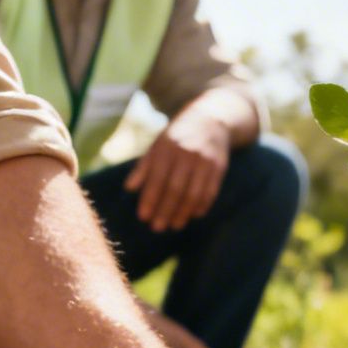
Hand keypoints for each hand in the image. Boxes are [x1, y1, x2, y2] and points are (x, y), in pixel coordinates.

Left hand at [128, 111, 231, 231]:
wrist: (211, 119)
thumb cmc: (177, 137)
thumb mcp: (158, 145)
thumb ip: (143, 166)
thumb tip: (129, 188)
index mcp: (167, 148)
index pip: (157, 178)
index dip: (149, 199)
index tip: (143, 217)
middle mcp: (187, 153)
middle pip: (175, 189)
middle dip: (165, 210)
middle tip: (157, 227)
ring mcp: (205, 160)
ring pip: (194, 193)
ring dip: (183, 212)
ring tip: (175, 226)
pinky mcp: (219, 166)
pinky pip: (211, 191)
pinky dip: (202, 205)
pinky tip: (194, 215)